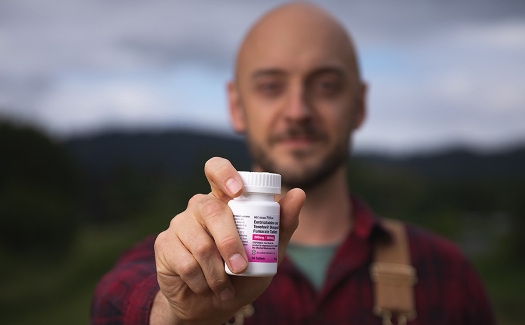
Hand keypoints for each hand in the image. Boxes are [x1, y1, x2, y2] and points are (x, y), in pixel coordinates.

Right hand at [152, 157, 304, 324]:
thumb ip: (282, 225)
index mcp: (224, 200)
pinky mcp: (164, 244)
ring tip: (224, 286)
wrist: (212, 305)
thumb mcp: (269, 252)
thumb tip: (298, 193)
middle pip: (212, 211)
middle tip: (241, 268)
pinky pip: (185, 262)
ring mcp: (179, 223)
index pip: (217, 169)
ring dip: (217, 273)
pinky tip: (204, 286)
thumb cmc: (243, 273)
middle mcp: (199, 206)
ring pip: (200, 244)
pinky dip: (201, 281)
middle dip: (230, 243)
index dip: (225, 174)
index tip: (237, 191)